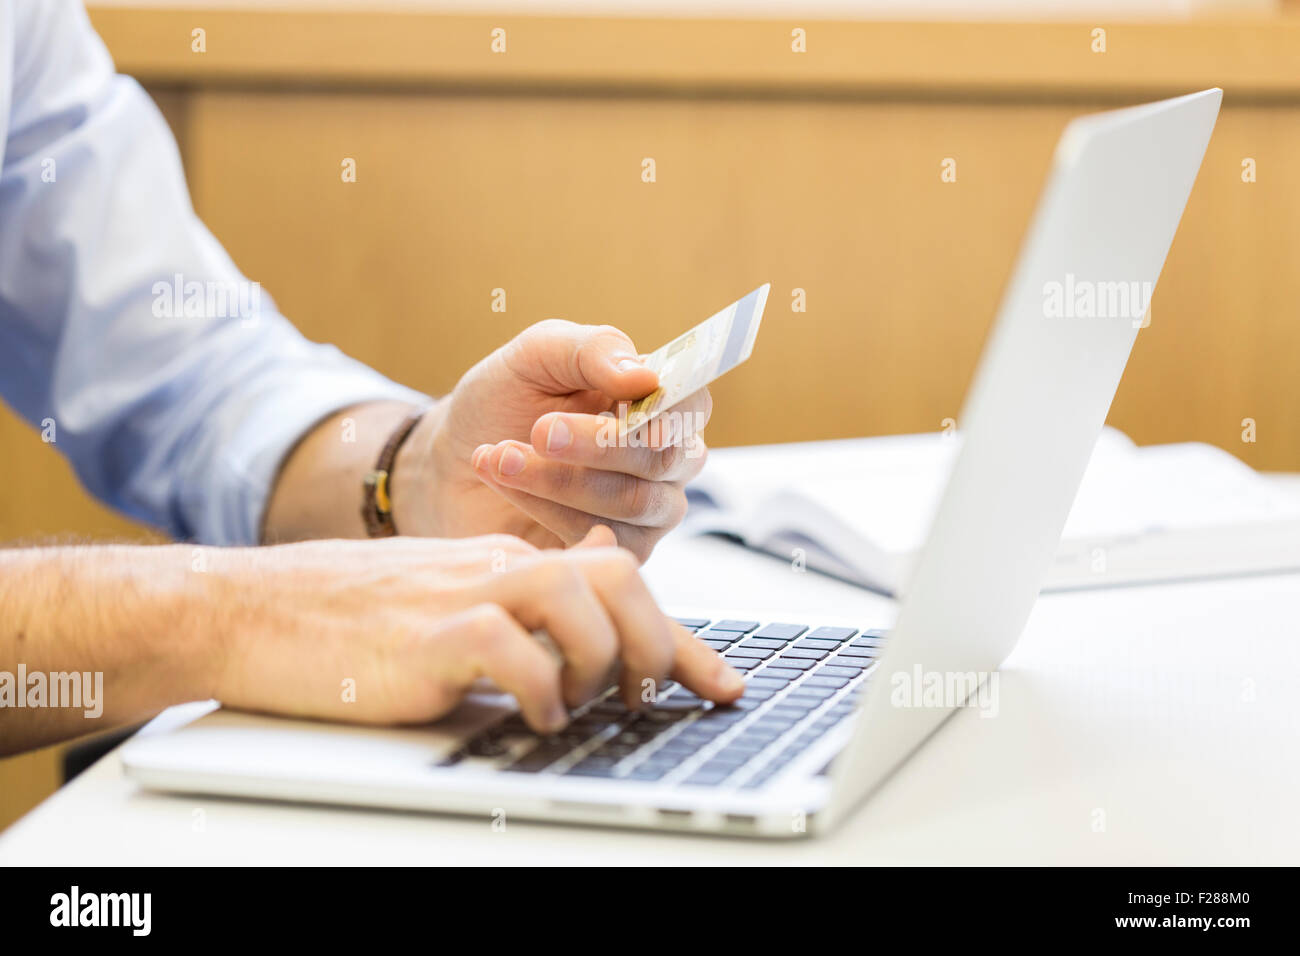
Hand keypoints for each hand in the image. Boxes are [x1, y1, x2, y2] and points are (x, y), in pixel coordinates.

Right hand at [209, 527, 742, 731]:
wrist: (251, 610)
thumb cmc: (349, 615)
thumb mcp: (450, 596)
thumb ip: (519, 601)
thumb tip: (591, 594)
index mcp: (509, 561)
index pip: (622, 580)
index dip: (684, 640)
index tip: (723, 685)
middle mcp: (496, 567)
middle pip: (618, 575)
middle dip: (658, 642)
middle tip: (646, 698)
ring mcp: (459, 593)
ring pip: (576, 597)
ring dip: (601, 661)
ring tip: (583, 705)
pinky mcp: (422, 633)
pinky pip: (508, 648)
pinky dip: (538, 687)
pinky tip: (532, 715)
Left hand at [391, 321, 710, 561]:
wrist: (452, 461)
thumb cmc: (503, 400)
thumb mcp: (537, 356)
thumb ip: (592, 352)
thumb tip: (645, 377)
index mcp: (656, 402)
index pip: (692, 406)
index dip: (668, 412)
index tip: (625, 414)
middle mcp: (664, 460)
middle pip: (663, 459)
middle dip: (597, 445)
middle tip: (540, 430)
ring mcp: (643, 512)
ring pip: (632, 503)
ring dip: (560, 479)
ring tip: (502, 456)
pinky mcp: (611, 552)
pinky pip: (603, 541)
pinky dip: (546, 511)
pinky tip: (502, 480)